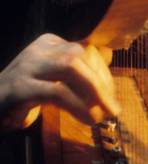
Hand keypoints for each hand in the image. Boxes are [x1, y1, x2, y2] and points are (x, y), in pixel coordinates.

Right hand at [0, 33, 119, 130]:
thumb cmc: (25, 95)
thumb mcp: (55, 77)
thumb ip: (80, 67)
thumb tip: (108, 54)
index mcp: (49, 43)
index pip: (86, 49)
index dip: (104, 73)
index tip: (110, 96)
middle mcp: (38, 50)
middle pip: (80, 55)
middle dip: (102, 82)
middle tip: (111, 107)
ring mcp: (27, 67)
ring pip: (70, 67)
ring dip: (93, 91)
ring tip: (103, 114)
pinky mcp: (19, 88)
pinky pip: (56, 92)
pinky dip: (77, 106)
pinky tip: (87, 119)